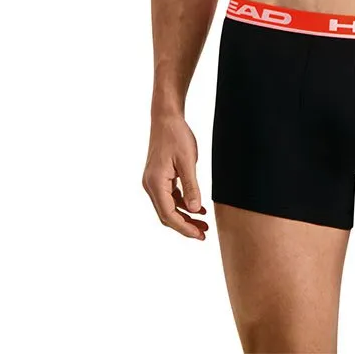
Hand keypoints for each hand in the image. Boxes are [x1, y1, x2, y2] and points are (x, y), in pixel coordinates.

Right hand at [142, 112, 208, 239]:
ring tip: (204, 223)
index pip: (168, 214)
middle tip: (204, 233)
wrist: (166, 118)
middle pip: (166, 214)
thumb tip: (195, 210)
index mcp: (155, 183)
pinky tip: (198, 207)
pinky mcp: (159, 177)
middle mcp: (151, 185)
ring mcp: (153, 182)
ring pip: (168, 207)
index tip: (200, 235)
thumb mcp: (188, 161)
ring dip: (185, 216)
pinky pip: (170, 197)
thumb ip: (191, 187)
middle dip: (185, 225)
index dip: (184, 228)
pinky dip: (183, 203)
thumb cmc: (177, 136)